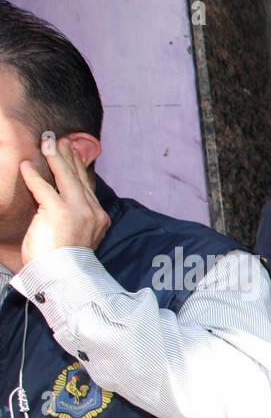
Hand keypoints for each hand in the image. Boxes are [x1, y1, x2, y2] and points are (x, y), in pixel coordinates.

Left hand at [19, 136, 110, 265]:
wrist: (65, 277)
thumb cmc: (65, 263)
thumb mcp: (77, 237)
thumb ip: (75, 218)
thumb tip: (60, 203)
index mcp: (99, 219)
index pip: (88, 186)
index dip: (79, 167)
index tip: (73, 152)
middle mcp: (93, 212)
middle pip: (79, 177)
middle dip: (69, 156)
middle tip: (59, 140)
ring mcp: (78, 211)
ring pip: (66, 177)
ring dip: (55, 157)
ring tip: (47, 142)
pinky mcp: (59, 211)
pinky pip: (44, 187)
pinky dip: (33, 175)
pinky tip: (26, 165)